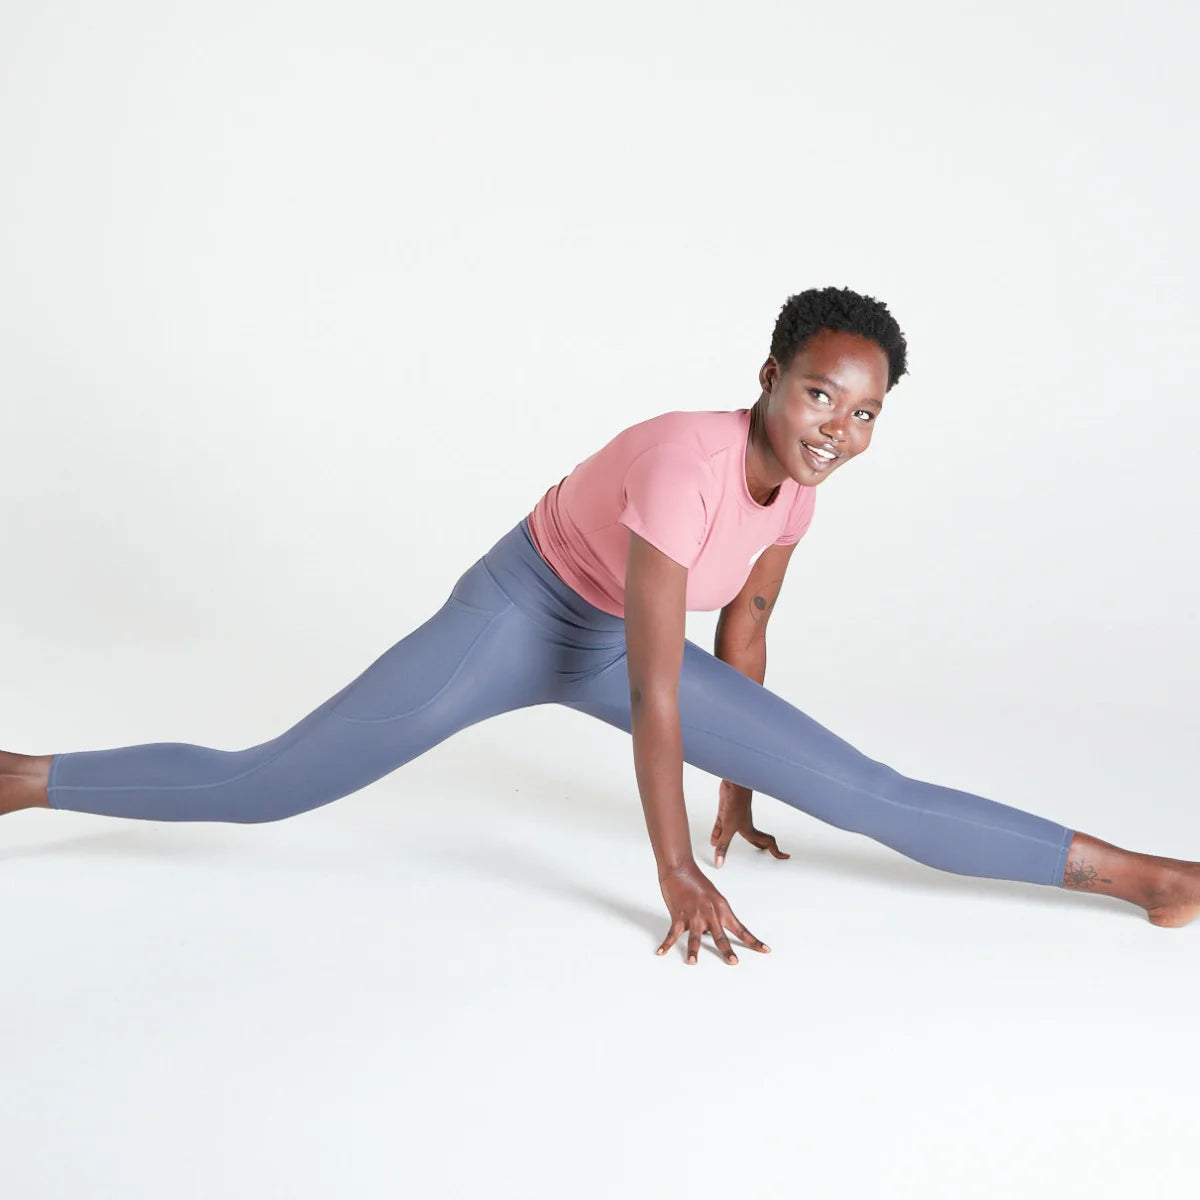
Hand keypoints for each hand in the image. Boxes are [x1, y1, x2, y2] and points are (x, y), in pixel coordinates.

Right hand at [655, 859, 769, 964]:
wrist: (680, 869)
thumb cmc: (697, 882)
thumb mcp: (713, 898)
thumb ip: (715, 917)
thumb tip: (711, 935)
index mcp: (722, 909)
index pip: (741, 929)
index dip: (753, 941)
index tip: (766, 950)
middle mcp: (710, 914)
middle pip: (720, 936)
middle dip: (727, 951)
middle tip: (733, 962)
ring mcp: (694, 915)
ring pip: (695, 938)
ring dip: (693, 951)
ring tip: (692, 962)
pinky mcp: (679, 916)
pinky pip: (672, 934)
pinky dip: (666, 944)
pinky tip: (661, 952)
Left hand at [710, 779, 789, 867]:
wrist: (732, 785)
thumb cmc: (736, 802)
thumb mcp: (728, 828)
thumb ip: (723, 846)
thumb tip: (720, 863)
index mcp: (750, 830)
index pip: (767, 843)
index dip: (776, 851)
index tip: (784, 856)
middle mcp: (744, 824)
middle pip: (753, 839)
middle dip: (759, 847)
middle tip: (765, 853)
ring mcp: (734, 818)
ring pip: (735, 833)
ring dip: (733, 841)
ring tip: (731, 850)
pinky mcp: (725, 811)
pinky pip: (721, 826)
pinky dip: (717, 833)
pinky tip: (713, 839)